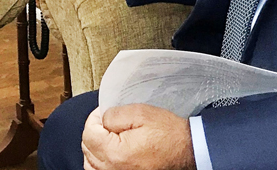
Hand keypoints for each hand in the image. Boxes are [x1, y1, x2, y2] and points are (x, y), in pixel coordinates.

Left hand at [81, 105, 195, 169]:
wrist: (188, 152)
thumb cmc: (169, 135)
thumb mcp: (141, 113)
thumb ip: (114, 115)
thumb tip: (101, 120)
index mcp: (115, 153)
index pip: (88, 134)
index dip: (94, 118)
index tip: (104, 112)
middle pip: (87, 148)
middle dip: (94, 132)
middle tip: (108, 122)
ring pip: (90, 163)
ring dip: (95, 148)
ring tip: (108, 136)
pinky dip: (99, 162)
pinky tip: (110, 152)